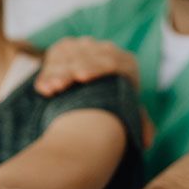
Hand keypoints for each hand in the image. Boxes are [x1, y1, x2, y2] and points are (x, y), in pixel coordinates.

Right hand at [34, 37, 153, 146]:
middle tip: (57, 86)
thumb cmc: (113, 104)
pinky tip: (42, 87)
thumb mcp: (127, 112)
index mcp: (125, 63)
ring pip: (67, 56)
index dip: (95, 67)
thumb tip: (147, 141)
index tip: (81, 77)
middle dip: (69, 71)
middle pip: (85, 57)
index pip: (110, 61)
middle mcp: (106, 50)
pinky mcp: (66, 47)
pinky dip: (47, 71)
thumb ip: (139, 124)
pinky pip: (55, 54)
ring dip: (54, 73)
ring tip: (47, 90)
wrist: (95, 87)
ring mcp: (85, 46)